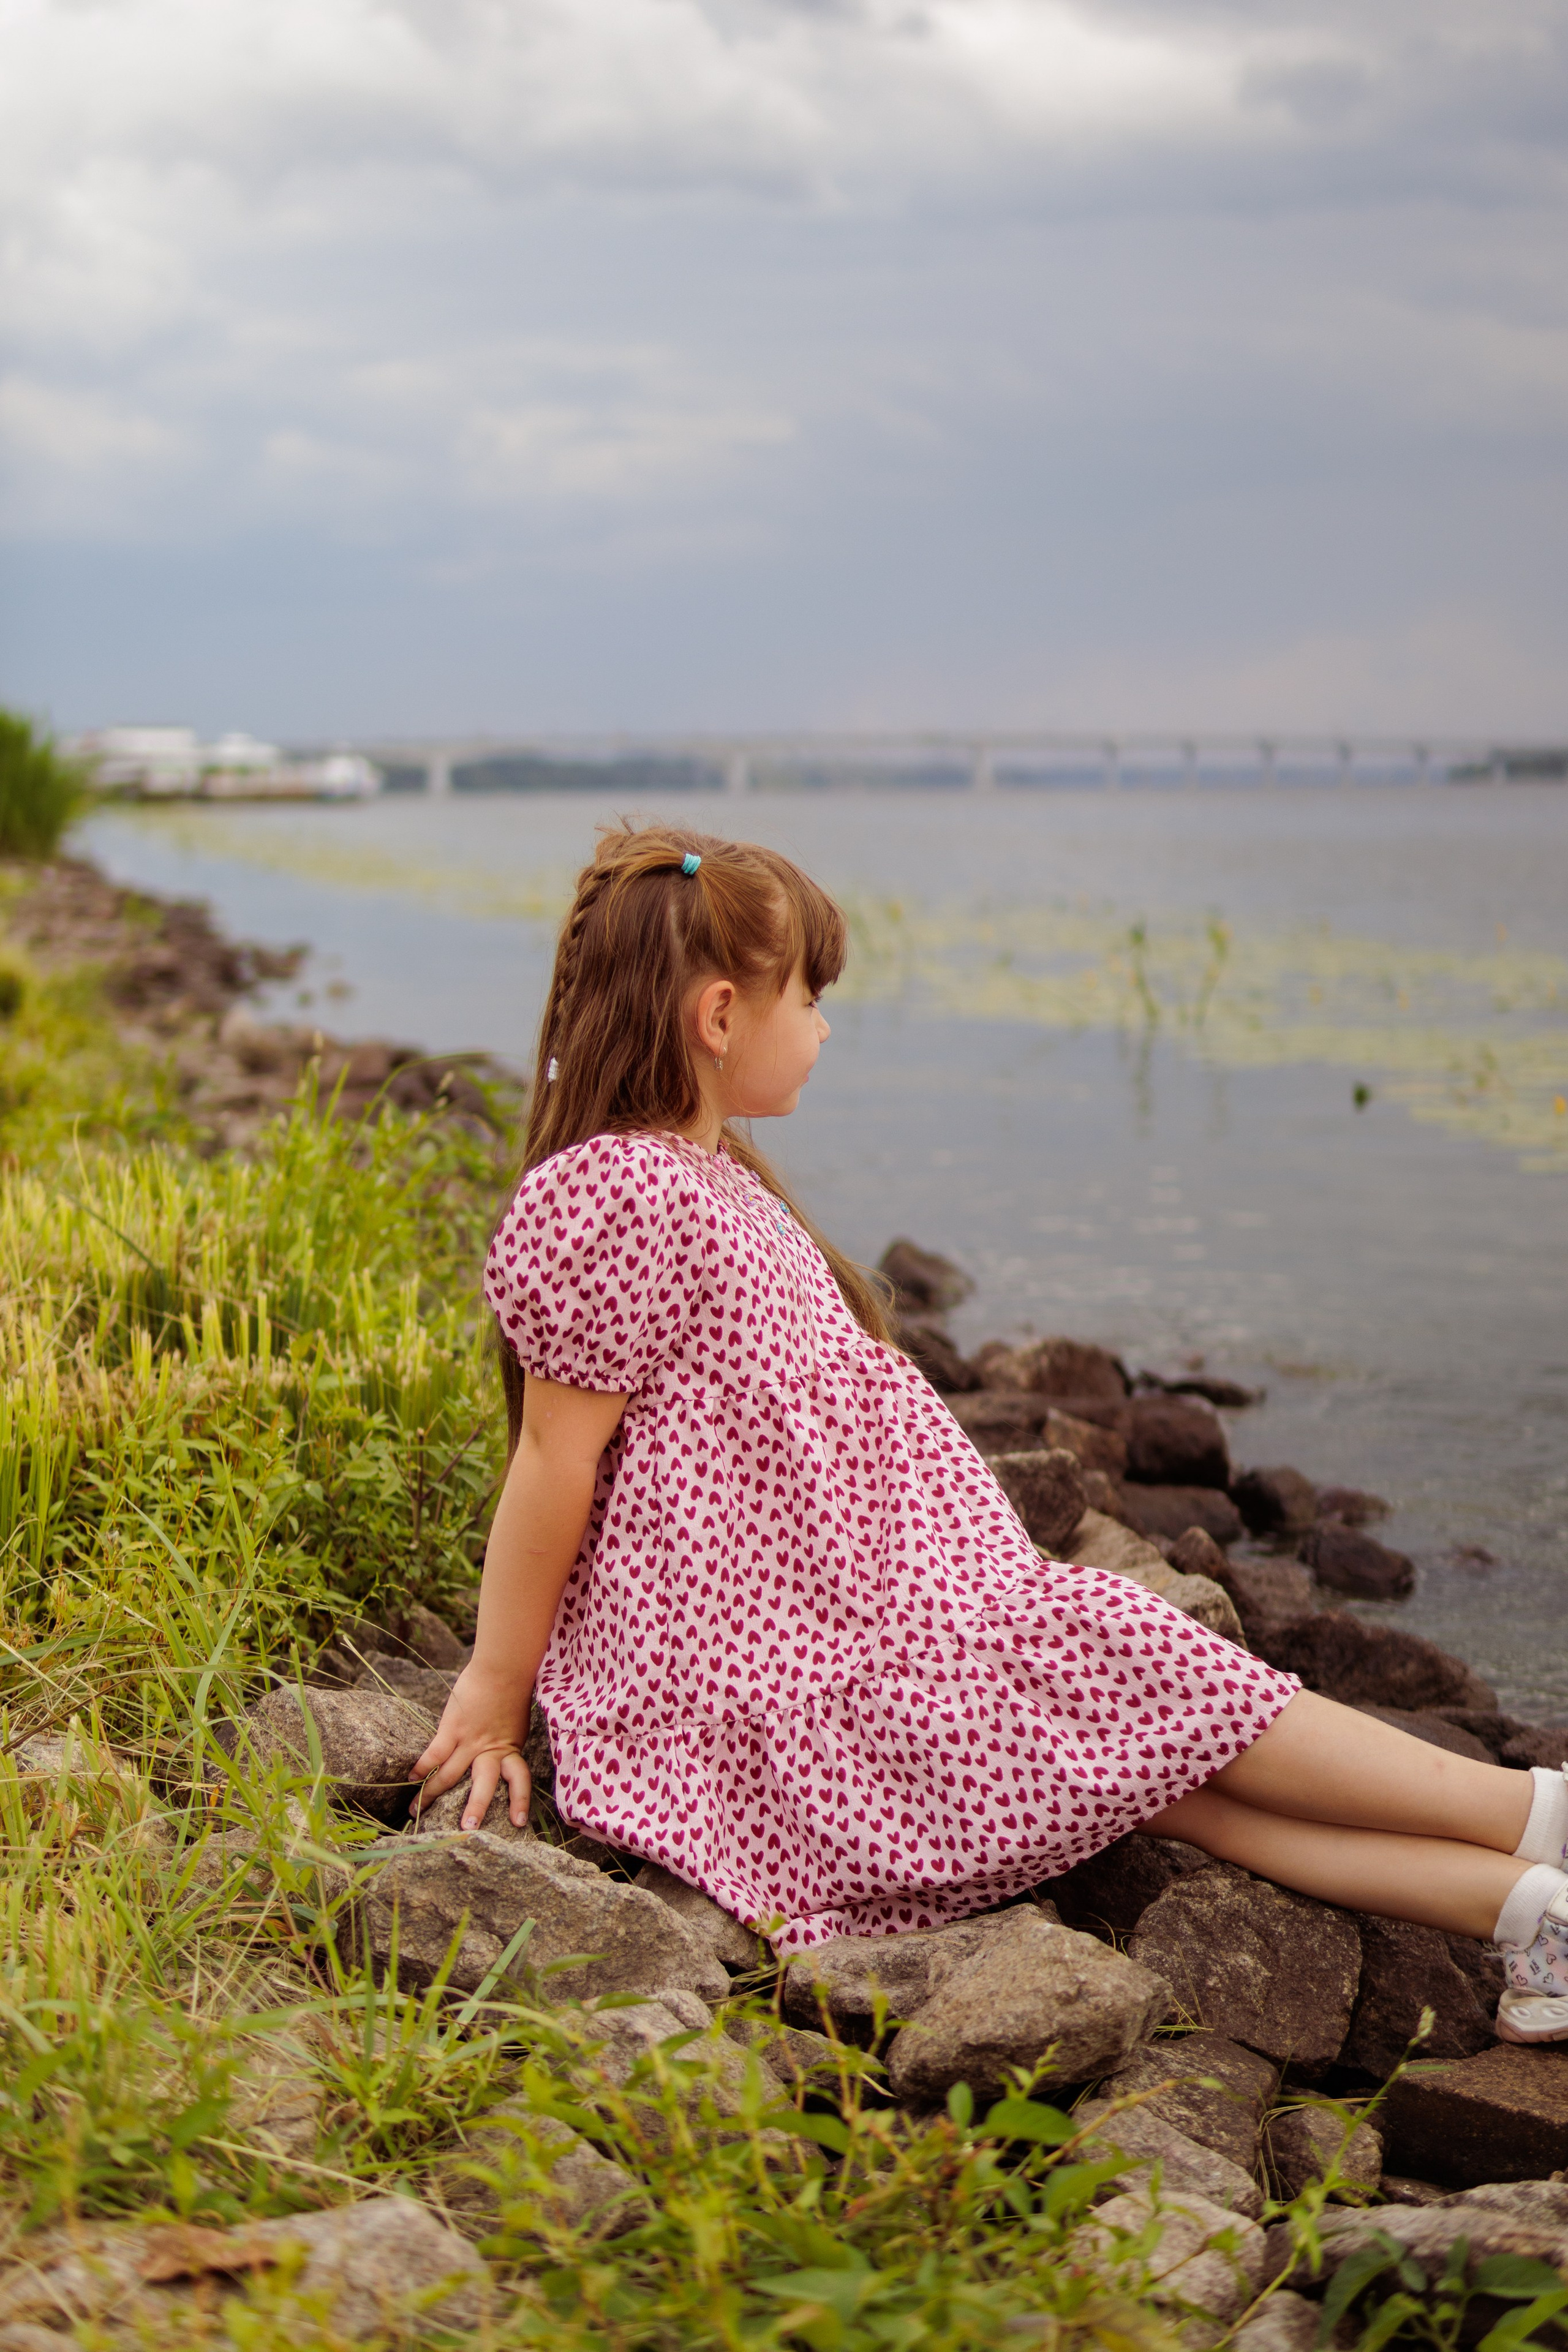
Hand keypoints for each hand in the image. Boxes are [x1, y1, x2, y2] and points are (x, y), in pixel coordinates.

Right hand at [413, 1660, 532, 1831]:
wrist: (502, 1668)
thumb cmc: (509, 1690)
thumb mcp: (514, 1723)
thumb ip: (503, 1741)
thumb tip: (495, 1753)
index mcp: (509, 1749)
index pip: (519, 1780)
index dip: (519, 1801)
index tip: (518, 1822)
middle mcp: (490, 1750)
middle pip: (483, 1785)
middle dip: (474, 1808)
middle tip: (466, 1828)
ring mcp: (470, 1740)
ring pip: (449, 1775)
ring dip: (431, 1795)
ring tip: (415, 1813)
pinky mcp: (452, 1728)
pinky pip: (434, 1754)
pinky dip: (421, 1767)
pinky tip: (410, 1779)